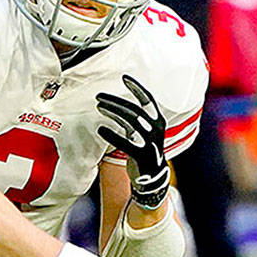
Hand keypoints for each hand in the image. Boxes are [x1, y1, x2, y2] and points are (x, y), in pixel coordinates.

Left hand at [97, 75, 169, 209]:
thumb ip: (130, 119)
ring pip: (130, 121)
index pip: (149, 100)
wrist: (151, 178)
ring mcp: (150, 142)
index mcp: (158, 122)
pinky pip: (126, 142)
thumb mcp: (139, 132)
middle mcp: (156, 130)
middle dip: (115, 101)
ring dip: (113, 112)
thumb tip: (109, 104)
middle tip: (99, 96)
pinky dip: (112, 135)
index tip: (124, 78)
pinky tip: (100, 129)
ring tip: (99, 107)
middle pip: (134, 109)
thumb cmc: (142, 151)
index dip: (137, 88)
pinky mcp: (143, 155)